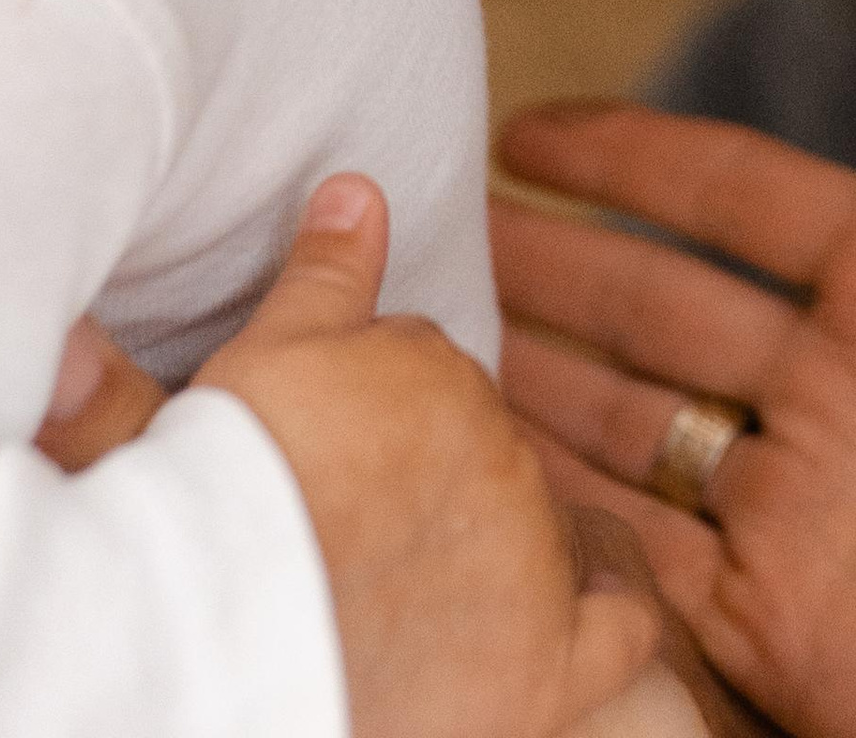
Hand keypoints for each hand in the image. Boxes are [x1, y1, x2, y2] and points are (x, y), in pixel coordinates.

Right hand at [39, 175, 666, 737]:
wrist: (237, 617)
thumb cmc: (234, 486)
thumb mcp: (267, 353)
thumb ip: (323, 271)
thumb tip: (354, 189)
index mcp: (434, 374)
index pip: (424, 383)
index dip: (376, 420)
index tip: (335, 456)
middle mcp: (502, 455)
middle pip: (482, 458)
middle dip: (435, 482)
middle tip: (366, 531)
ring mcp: (531, 561)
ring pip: (537, 536)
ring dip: (500, 552)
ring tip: (437, 590)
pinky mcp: (546, 666)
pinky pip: (620, 632)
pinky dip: (612, 617)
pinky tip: (589, 618)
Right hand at [486, 0, 855, 737]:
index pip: (732, 194)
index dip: (627, 151)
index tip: (522, 118)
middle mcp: (842, 385)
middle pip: (651, 301)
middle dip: (541, 260)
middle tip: (416, 216)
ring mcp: (808, 511)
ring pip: (625, 423)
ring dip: (524, 380)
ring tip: (409, 329)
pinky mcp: (786, 633)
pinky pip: (642, 564)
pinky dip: (558, 521)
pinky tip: (475, 478)